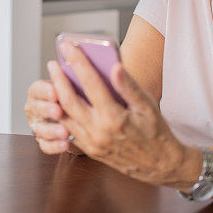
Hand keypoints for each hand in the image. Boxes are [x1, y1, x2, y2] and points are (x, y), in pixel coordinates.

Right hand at [24, 78, 73, 154]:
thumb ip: (74, 79)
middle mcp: (35, 107)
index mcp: (39, 91)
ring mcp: (37, 125)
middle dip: (47, 110)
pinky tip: (66, 145)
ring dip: (51, 130)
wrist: (77, 114)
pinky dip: (54, 146)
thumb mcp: (72, 84)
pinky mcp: (43, 140)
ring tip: (65, 132)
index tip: (55, 91)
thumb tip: (86, 64)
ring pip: (39, 129)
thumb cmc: (74, 94)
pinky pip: (45, 145)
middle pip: (35, 108)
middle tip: (59, 111)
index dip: (44, 91)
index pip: (36, 89)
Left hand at [48, 42, 195, 186]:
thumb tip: (115, 66)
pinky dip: (62, 115)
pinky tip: (60, 102)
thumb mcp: (148, 106)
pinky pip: (69, 130)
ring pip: (65, 117)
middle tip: (52, 63)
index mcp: (114, 118)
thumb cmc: (156, 132)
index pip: (91, 83)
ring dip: (56, 98)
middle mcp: (99, 132)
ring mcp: (92, 143)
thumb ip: (129, 86)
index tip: (68, 47)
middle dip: (58, 79)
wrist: (159, 165)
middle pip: (69, 100)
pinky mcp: (89, 150)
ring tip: (53, 80)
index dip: (78, 62)